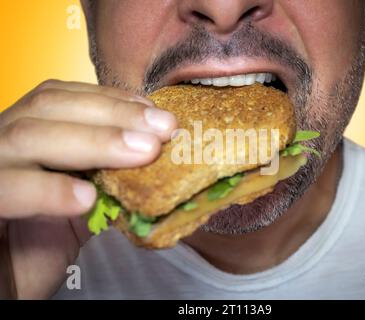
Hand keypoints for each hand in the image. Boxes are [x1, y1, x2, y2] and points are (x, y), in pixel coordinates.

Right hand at [0, 80, 176, 298]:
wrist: (7, 287)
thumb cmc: (41, 244)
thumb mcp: (81, 203)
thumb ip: (107, 176)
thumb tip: (156, 155)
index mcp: (22, 136)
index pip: (63, 100)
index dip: (111, 101)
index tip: (155, 113)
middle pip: (49, 108)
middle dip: (114, 115)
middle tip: (164, 129)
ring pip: (28, 137)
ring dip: (95, 142)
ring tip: (145, 152)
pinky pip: (6, 189)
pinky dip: (49, 189)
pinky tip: (87, 198)